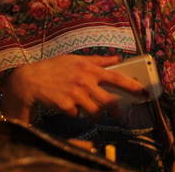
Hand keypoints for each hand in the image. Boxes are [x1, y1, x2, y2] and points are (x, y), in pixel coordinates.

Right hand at [0, 55, 145, 121]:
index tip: (144, 92)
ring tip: (82, 105)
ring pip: (94, 111)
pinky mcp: (66, 105)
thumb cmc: (53, 68)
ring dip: (91, 111)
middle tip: (117, 115)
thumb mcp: (75, 59)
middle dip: (115, 111)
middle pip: (109, 102)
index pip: (116, 78)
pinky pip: (76, 114)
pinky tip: (65, 104)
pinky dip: (73, 112)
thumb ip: (97, 60)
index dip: (133, 86)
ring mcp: (75, 94)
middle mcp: (84, 81)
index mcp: (88, 69)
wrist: (29, 80)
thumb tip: (117, 59)